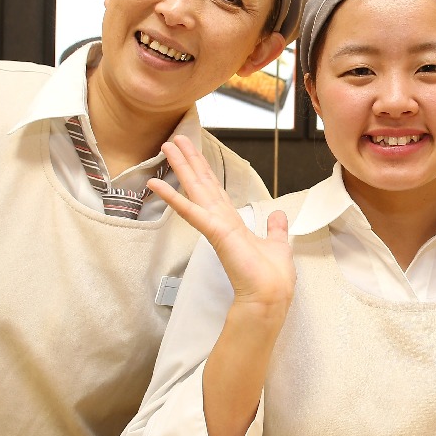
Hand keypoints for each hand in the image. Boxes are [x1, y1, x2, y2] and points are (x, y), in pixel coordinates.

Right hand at [150, 136, 294, 313]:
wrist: (270, 296)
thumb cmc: (271, 277)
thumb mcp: (277, 244)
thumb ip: (274, 228)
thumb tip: (277, 215)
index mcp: (232, 222)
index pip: (215, 189)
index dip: (203, 169)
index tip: (193, 151)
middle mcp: (220, 220)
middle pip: (201, 184)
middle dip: (188, 160)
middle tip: (174, 140)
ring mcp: (215, 226)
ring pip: (195, 190)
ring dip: (181, 167)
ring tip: (167, 147)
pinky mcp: (215, 233)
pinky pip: (192, 212)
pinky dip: (175, 198)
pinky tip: (158, 185)